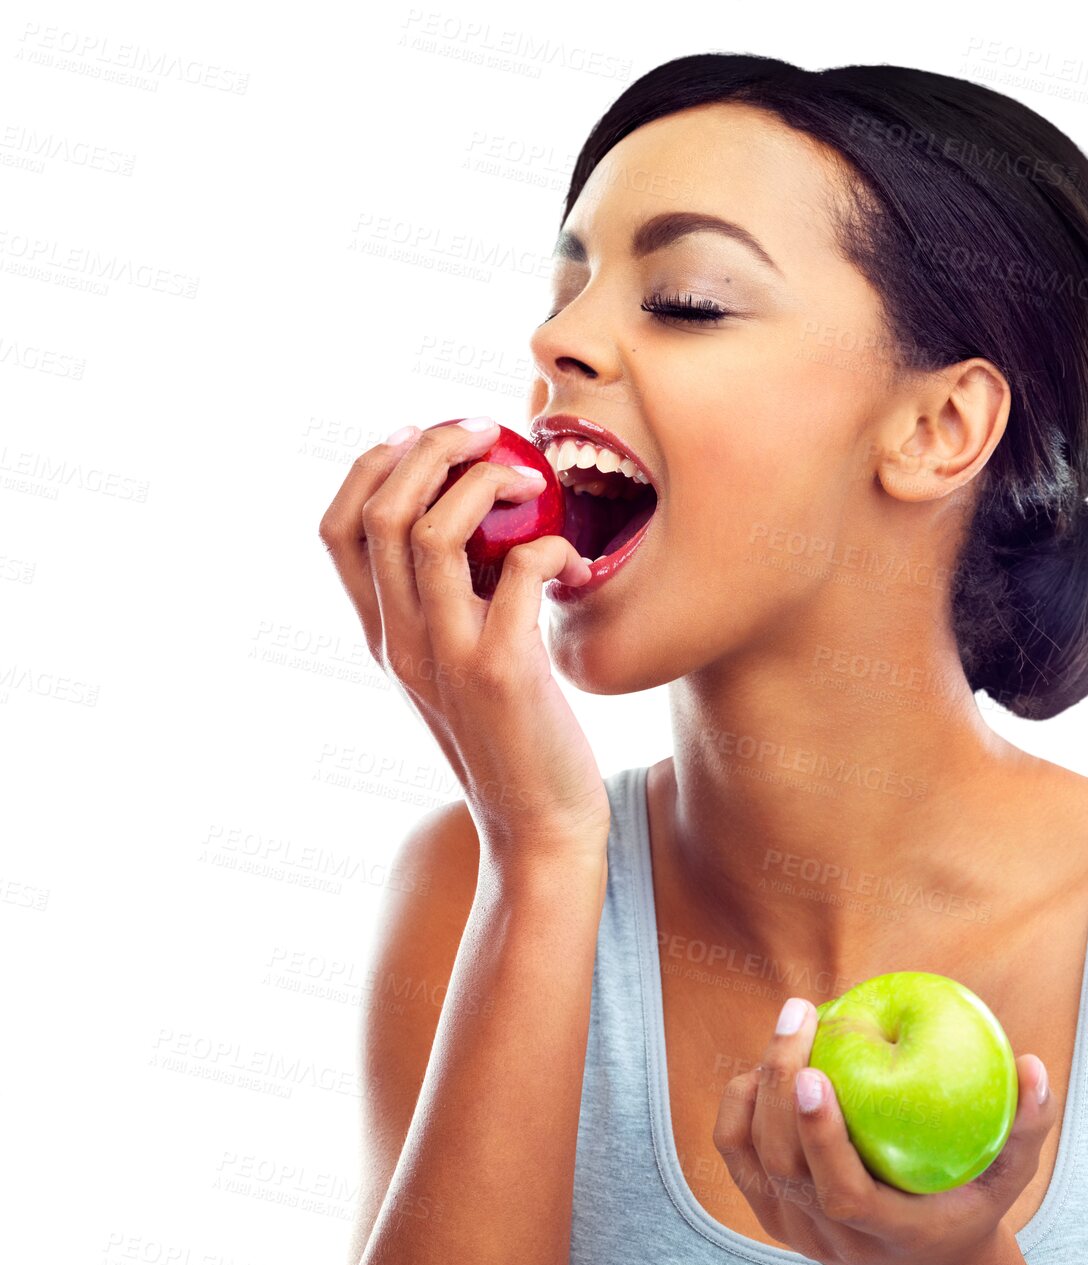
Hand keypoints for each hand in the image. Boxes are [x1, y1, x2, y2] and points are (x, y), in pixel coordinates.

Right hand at [318, 418, 610, 856]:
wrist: (537, 829)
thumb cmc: (510, 739)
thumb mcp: (456, 669)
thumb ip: (448, 608)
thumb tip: (476, 530)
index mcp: (382, 638)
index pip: (336, 529)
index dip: (370, 465)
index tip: (418, 434)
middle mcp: (400, 643)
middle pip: (382, 512)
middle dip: (431, 449)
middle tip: (484, 432)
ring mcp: (447, 657)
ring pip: (433, 531)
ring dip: (485, 483)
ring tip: (529, 480)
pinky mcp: (504, 672)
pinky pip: (517, 571)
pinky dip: (549, 545)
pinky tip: (571, 560)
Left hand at [713, 996, 1055, 1264]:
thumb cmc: (971, 1208)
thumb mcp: (1010, 1178)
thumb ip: (1028, 1126)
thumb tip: (1033, 1065)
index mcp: (888, 1232)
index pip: (841, 1193)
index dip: (819, 1135)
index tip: (814, 1073)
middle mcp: (832, 1238)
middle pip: (784, 1164)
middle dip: (780, 1083)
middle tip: (800, 1013)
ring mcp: (796, 1231)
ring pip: (753, 1158)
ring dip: (759, 1087)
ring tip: (790, 1026)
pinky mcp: (773, 1216)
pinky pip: (736, 1157)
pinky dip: (740, 1106)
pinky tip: (765, 1064)